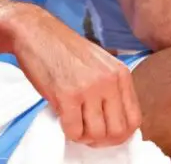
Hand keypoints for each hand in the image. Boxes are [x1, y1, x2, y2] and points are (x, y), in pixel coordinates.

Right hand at [12, 7, 141, 147]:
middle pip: (118, 131)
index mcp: (121, 73)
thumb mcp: (100, 63)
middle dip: (103, 139)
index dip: (120, 133)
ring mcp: (89, 88)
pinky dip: (69, 132)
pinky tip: (63, 119)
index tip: (105, 132)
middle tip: (88, 132)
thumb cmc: (64, 49)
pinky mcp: (67, 94)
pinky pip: (74, 131)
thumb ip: (111, 88)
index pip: (134, 119)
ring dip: (84, 136)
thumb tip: (115, 120)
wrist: (36, 32)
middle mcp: (109, 80)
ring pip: (97, 134)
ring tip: (75, 124)